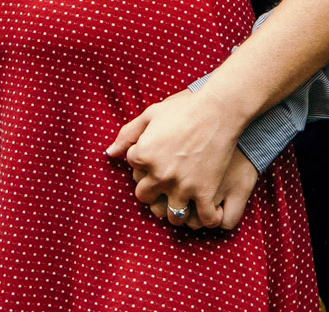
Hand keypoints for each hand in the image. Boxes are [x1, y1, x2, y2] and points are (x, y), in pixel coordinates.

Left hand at [106, 88, 252, 228]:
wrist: (219, 109)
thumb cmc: (185, 109)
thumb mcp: (151, 114)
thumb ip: (127, 134)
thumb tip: (110, 153)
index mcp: (143, 155)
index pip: (134, 170)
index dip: (145, 164)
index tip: (160, 158)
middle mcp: (159, 174)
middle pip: (145, 197)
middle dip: (154, 191)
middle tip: (167, 182)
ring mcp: (182, 186)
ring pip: (172, 215)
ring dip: (177, 210)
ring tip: (184, 201)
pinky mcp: (205, 192)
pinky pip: (203, 219)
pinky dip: (208, 218)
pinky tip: (210, 210)